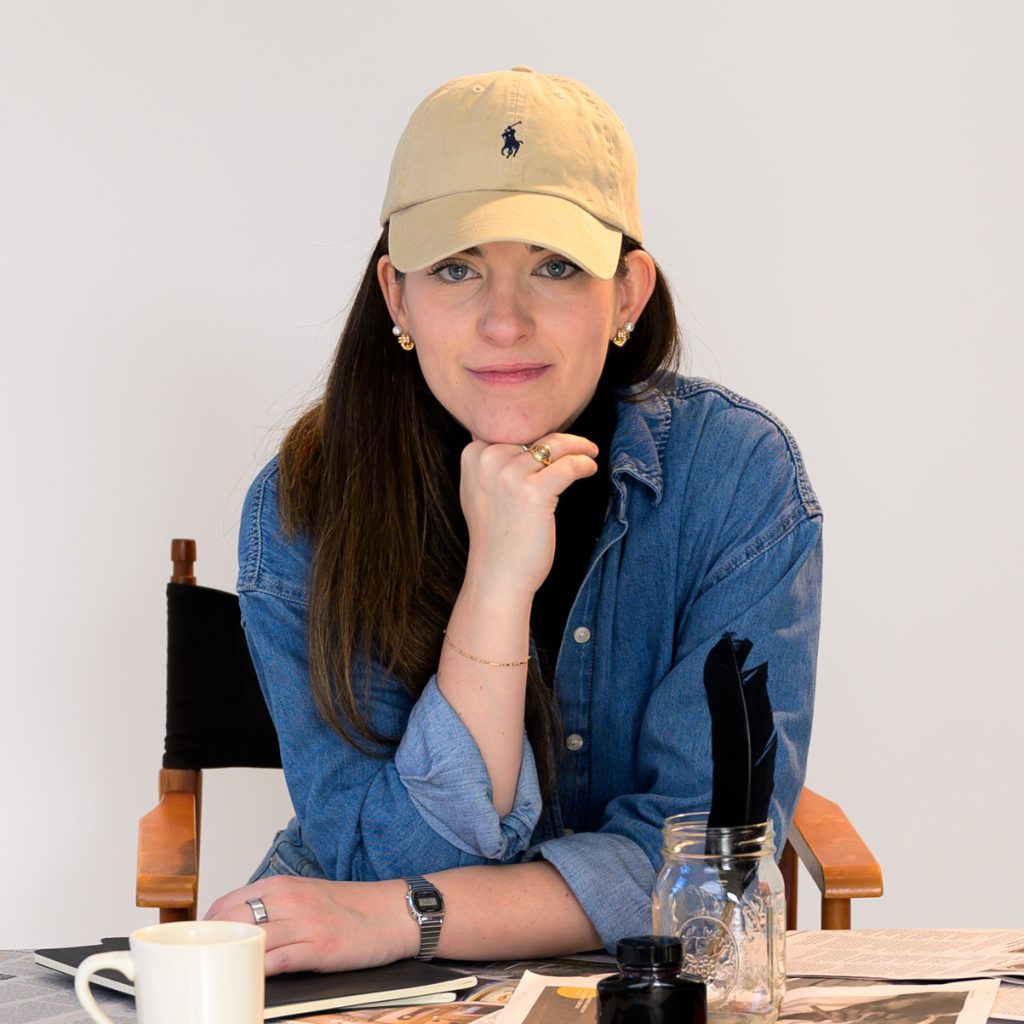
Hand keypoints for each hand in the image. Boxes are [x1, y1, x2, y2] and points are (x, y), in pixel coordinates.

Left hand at [204, 875, 415, 974]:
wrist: (394, 912)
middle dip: (209, 946)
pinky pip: (278, 960)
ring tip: (215, 979)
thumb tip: (238, 928)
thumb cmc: (350, 908)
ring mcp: (305, 924)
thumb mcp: (307, 895)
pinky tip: (248, 982)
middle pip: (231, 921)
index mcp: (283, 885)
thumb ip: (274, 907)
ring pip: (250, 939)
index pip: (226, 903)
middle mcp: (290, 900)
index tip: (195, 947)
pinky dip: (259, 972)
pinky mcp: (320, 948)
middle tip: (200, 967)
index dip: (205, 927)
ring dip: (229, 960)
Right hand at [459, 432, 598, 596]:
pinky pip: (569, 466)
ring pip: (555, 445)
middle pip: (535, 433)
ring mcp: (510, 475)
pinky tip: (590, 468)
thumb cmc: (496, 537)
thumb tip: (520, 441)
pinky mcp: (534, 492)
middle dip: (560, 439)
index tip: (553, 441)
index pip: (511, 427)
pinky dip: (584, 464)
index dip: (535, 431)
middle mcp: (488, 460)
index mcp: (473, 456)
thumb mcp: (479, 491)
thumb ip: (491, 464)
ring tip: (590, 453)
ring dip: (578, 447)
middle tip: (579, 445)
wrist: (498, 575)